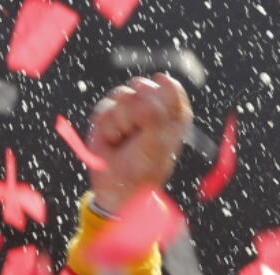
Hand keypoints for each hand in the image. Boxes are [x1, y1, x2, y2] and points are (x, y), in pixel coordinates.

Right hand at [88, 74, 190, 214]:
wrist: (115, 186)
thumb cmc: (143, 169)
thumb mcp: (156, 144)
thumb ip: (156, 114)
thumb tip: (157, 81)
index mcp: (174, 117)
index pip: (171, 88)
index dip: (158, 100)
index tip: (156, 121)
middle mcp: (154, 109)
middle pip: (144, 87)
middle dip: (136, 112)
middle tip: (138, 134)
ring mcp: (131, 109)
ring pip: (123, 94)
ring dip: (121, 120)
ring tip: (125, 139)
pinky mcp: (110, 113)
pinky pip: (105, 105)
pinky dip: (106, 124)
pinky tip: (113, 139)